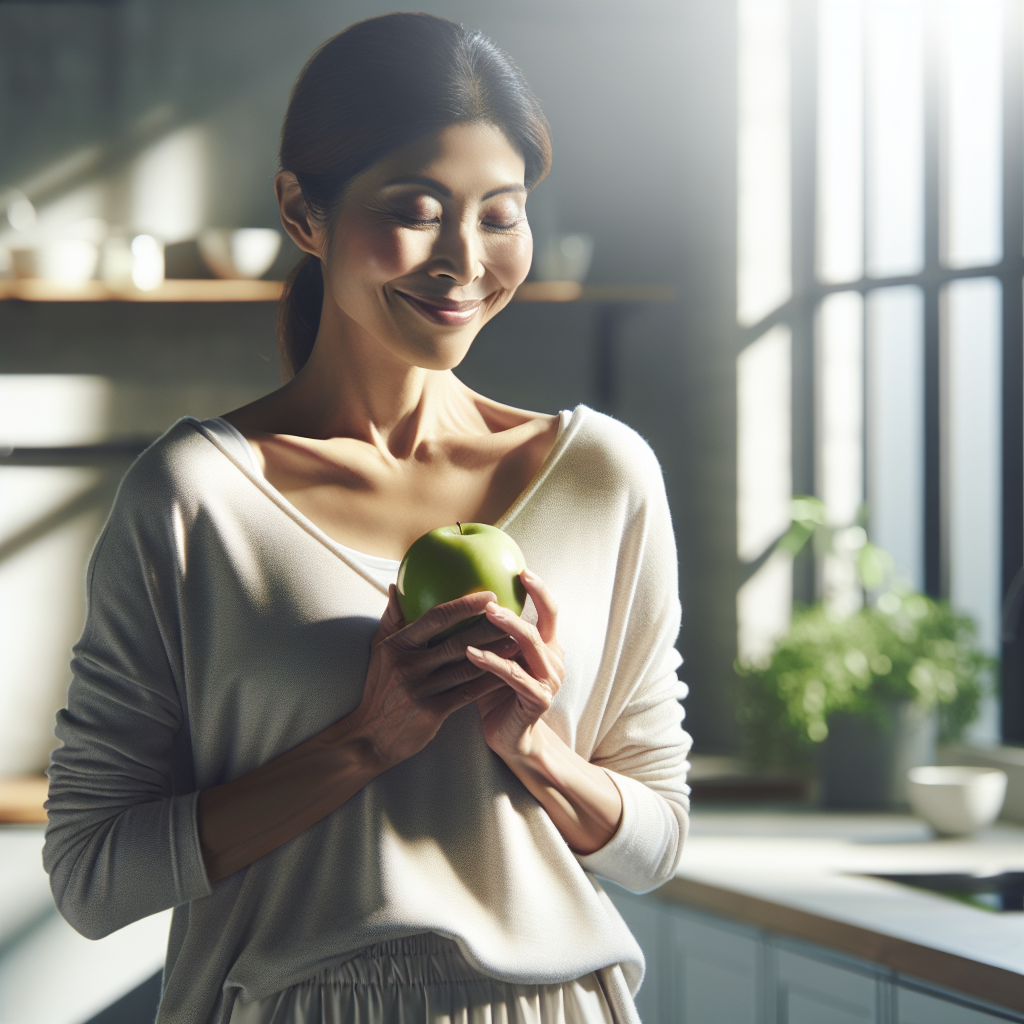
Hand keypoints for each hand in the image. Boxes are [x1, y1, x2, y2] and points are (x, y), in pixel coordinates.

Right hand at [347, 585, 517, 770]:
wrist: (371, 736)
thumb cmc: (379, 688)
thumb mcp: (378, 651)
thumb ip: (391, 619)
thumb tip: (398, 587)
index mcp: (397, 645)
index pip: (436, 618)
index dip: (465, 605)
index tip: (489, 595)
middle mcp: (409, 665)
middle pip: (457, 641)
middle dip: (488, 628)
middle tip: (512, 616)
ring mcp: (421, 690)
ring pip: (467, 667)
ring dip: (495, 654)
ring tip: (516, 642)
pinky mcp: (433, 711)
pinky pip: (468, 693)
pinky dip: (489, 681)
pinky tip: (507, 673)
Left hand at [466, 569, 565, 761]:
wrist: (510, 739)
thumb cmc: (495, 694)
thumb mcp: (493, 658)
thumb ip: (486, 632)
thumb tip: (454, 600)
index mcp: (547, 646)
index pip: (549, 611)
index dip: (540, 590)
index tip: (522, 570)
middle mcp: (553, 660)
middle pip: (542, 624)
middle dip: (518, 607)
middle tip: (491, 598)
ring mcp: (549, 680)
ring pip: (529, 646)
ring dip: (506, 629)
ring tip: (484, 616)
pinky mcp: (538, 699)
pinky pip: (513, 675)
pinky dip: (492, 661)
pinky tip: (470, 652)